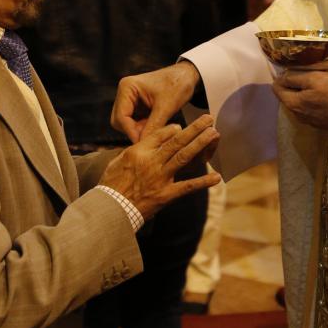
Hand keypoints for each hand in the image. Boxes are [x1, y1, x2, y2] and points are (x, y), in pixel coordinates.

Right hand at [101, 115, 219, 220]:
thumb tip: (143, 141)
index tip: (182, 126)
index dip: (173, 129)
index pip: (160, 134)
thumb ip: (133, 150)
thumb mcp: (117, 161)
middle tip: (208, 119)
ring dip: (200, 144)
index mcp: (138, 151)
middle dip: (194, 128)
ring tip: (214, 134)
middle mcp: (151, 161)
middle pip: (176, 141)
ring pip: (184, 156)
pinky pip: (187, 187)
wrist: (111, 208)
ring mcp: (160, 177)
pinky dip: (203, 182)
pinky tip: (216, 177)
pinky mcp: (166, 194)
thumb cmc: (110, 185)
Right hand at [111, 62, 200, 143]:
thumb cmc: (178, 85)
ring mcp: (129, 99)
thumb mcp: (166, 107)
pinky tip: (156, 128)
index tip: (145, 144)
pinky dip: (143, 128)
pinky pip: (134, 122)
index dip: (131, 132)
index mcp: (127, 87)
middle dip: (134, 131)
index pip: (121, 117)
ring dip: (139, 131)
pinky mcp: (136, 105)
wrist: (187, 76)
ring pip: (126, 124)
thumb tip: (143, 145)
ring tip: (157, 131)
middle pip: (120, 121)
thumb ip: (153, 126)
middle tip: (152, 138)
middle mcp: (124, 92)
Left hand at [271, 66, 327, 131]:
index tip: (294, 70)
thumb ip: (294, 78)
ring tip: (317, 84)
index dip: (282, 77)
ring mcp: (308, 121)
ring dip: (303, 93)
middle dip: (293, 85)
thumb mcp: (314, 78)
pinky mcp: (318, 124)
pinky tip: (323, 96)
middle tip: (308, 74)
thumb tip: (281, 77)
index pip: (276, 88)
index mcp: (292, 103)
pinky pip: (309, 109)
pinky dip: (312, 101)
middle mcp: (296, 115)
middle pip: (287, 96)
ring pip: (299, 103)